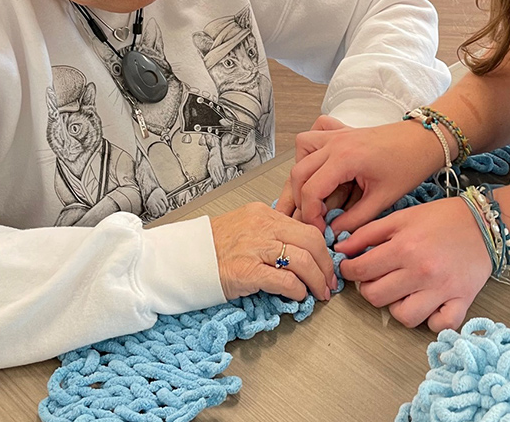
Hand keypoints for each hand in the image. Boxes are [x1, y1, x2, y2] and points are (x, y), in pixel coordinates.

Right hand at [210, 202, 338, 301]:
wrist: (180, 259)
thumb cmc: (210, 247)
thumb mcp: (244, 228)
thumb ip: (269, 233)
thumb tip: (296, 250)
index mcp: (263, 213)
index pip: (306, 226)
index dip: (323, 248)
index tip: (327, 263)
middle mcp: (262, 226)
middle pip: (312, 240)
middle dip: (326, 264)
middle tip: (330, 281)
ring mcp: (255, 247)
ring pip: (303, 260)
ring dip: (317, 280)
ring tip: (319, 293)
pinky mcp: (247, 271)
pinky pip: (285, 279)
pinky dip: (298, 290)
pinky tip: (298, 297)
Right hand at [277, 117, 445, 233]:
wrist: (425, 140)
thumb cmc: (410, 164)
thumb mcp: (383, 199)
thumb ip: (355, 219)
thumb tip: (334, 232)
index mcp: (345, 158)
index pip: (311, 190)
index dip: (310, 215)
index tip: (319, 229)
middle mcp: (336, 143)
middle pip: (299, 172)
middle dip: (301, 199)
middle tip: (314, 217)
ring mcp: (338, 134)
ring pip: (302, 148)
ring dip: (302, 171)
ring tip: (314, 191)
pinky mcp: (343, 131)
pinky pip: (317, 131)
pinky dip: (313, 146)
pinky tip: (321, 163)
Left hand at [335, 197, 490, 331]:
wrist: (485, 222)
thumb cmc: (441, 218)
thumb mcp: (402, 217)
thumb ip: (368, 232)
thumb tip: (340, 249)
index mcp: (404, 247)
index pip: (361, 270)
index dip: (349, 271)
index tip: (352, 269)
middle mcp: (421, 271)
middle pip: (376, 297)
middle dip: (369, 289)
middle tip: (376, 279)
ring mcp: (443, 289)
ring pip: (404, 317)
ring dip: (397, 307)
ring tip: (402, 292)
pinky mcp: (462, 301)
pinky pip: (439, 325)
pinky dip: (431, 320)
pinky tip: (429, 305)